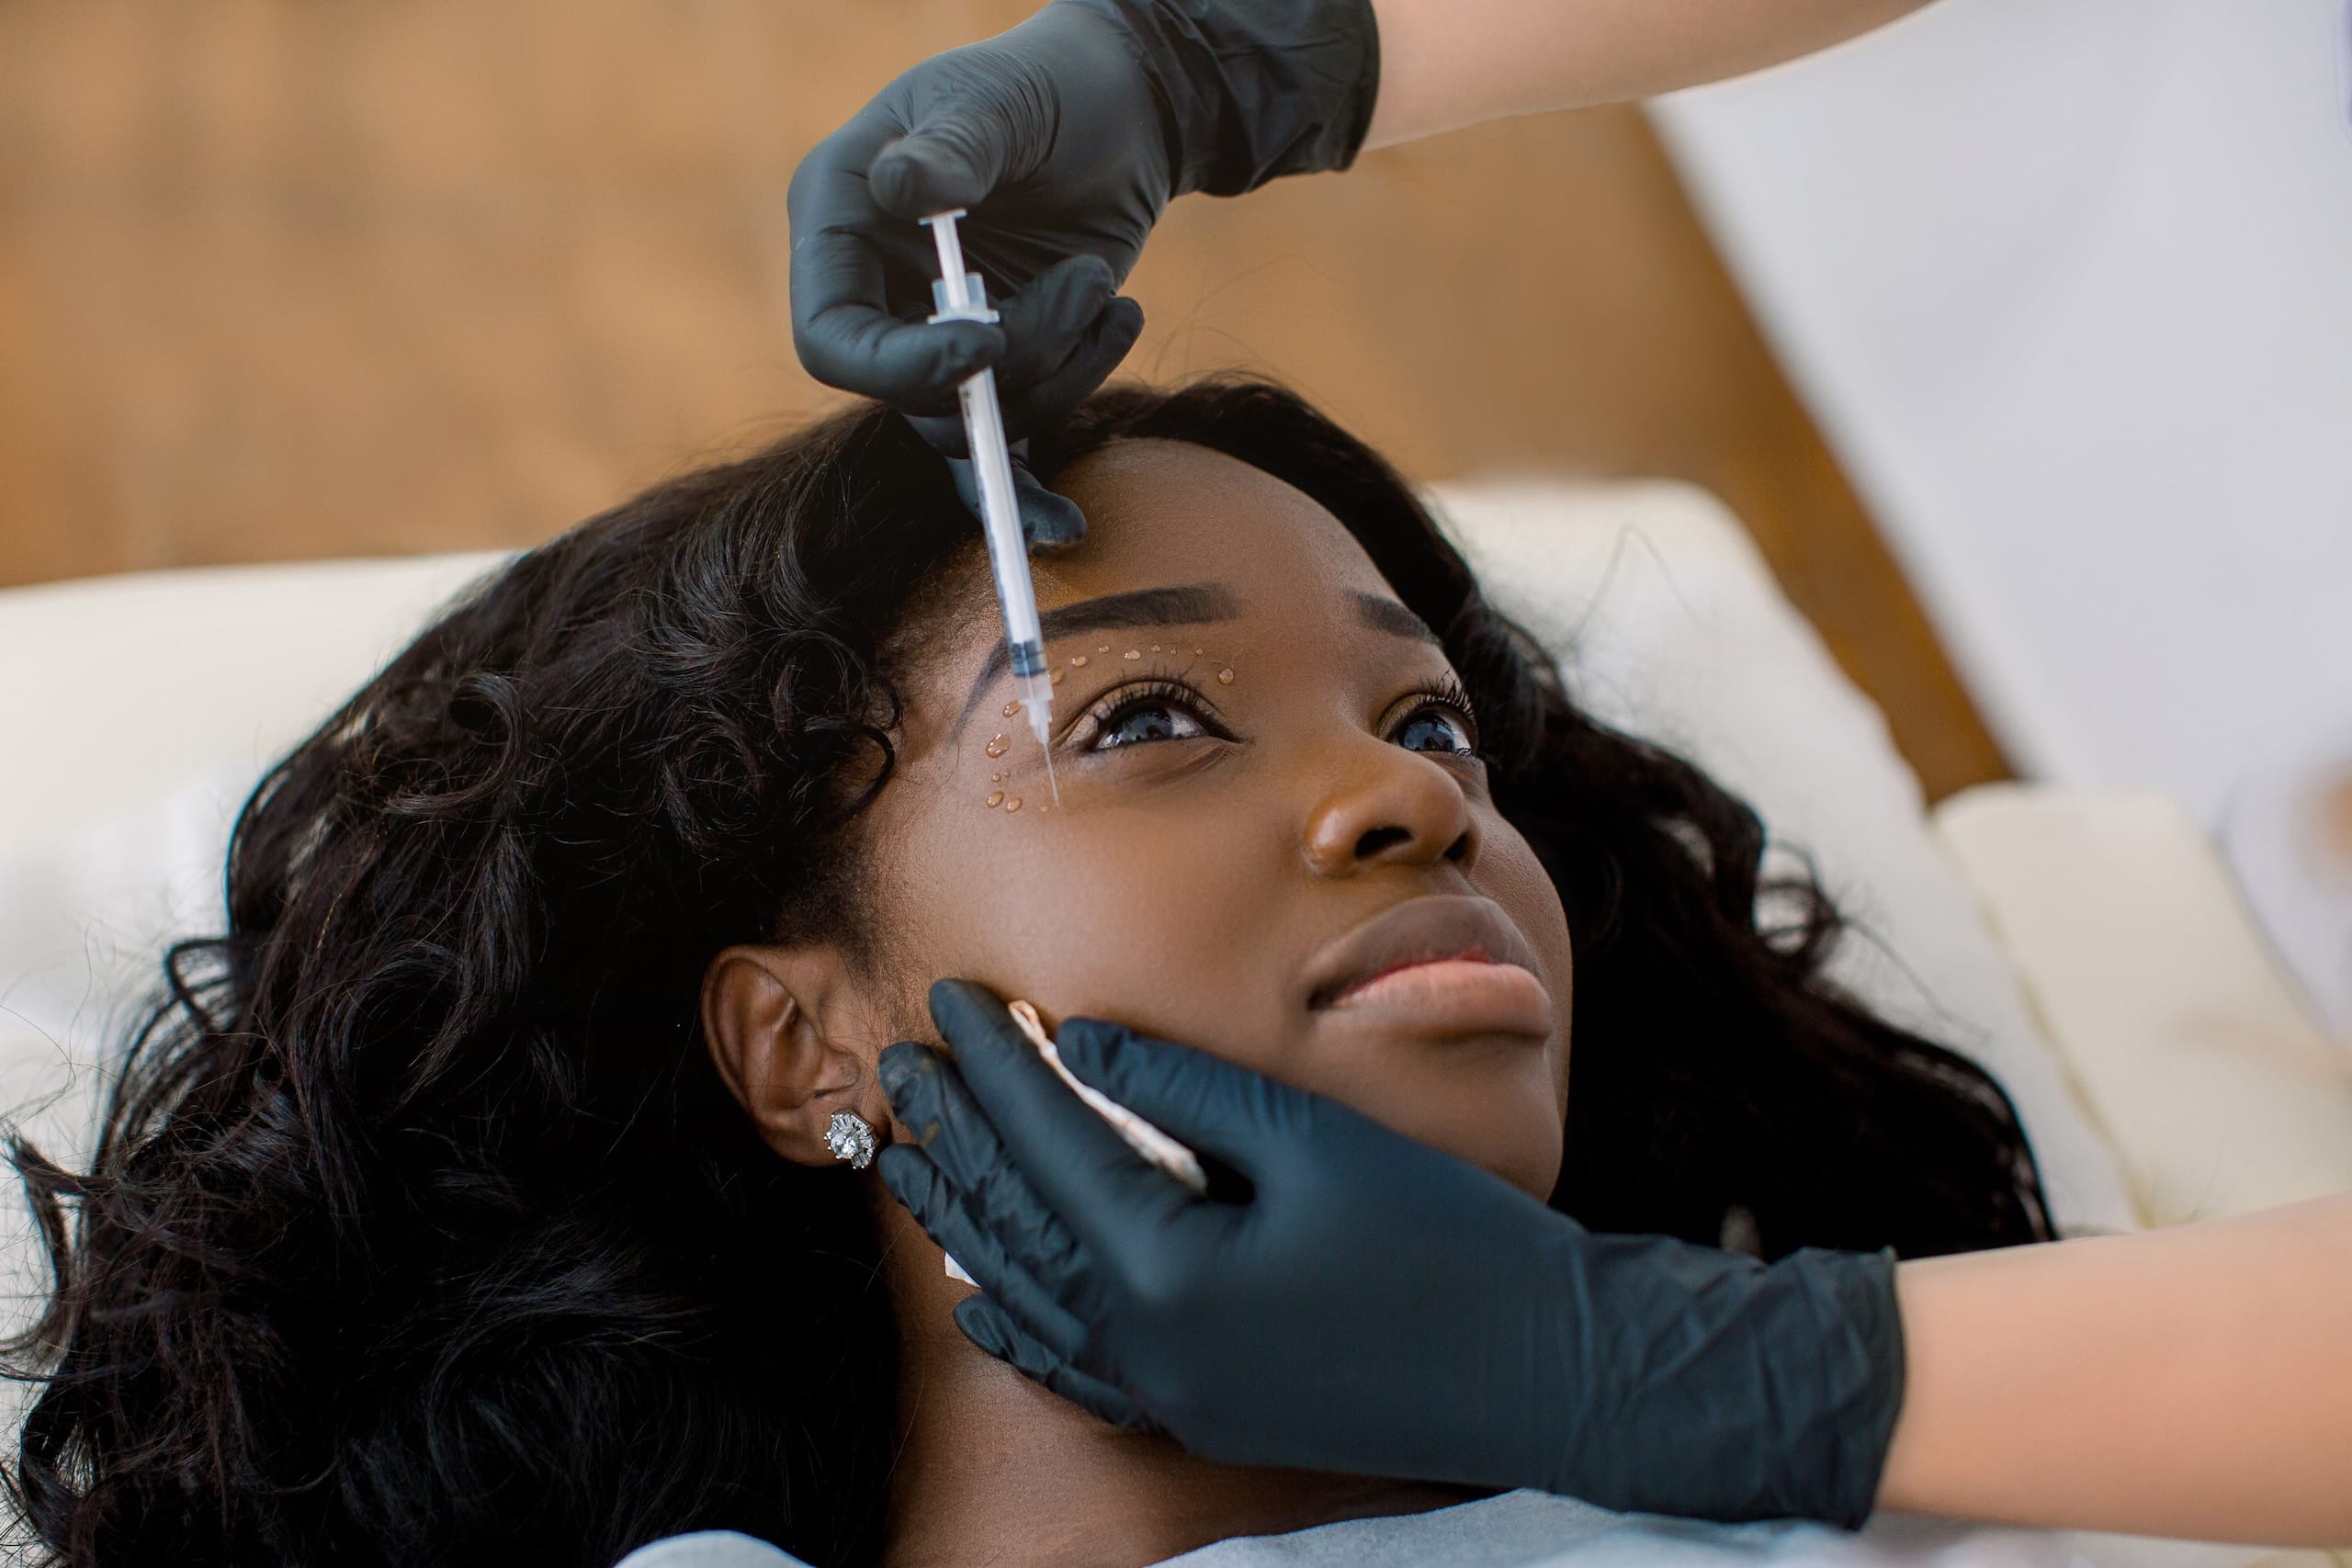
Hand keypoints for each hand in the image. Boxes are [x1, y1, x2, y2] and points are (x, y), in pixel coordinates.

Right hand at [786, 0, 1379, 434]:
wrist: (1123, 109)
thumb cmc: (1047, 85)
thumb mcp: (1000, 101)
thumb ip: (955, 147)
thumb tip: (903, 190)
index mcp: (842, 220)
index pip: (831, 339)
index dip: (899, 366)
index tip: (983, 348)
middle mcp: (878, 293)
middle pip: (912, 398)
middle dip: (1011, 366)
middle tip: (1086, 288)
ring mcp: (939, 338)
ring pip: (976, 425)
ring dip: (1060, 375)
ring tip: (1108, 290)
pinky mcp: (1002, 369)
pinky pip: (1010, 447)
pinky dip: (1050, 459)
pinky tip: (1085, 465)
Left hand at [878, 979, 1906, 1527]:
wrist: (1550, 1374)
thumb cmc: (1448, 1243)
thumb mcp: (1317, 1143)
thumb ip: (1187, 1089)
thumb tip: (1080, 1039)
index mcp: (1169, 1272)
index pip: (1048, 1145)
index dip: (994, 1064)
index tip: (950, 996)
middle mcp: (1149, 1347)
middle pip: (1018, 1221)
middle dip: (957, 1134)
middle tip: (901, 1059)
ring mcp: (1172, 1393)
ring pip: (1029, 1298)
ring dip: (965, 1222)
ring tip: (910, 1158)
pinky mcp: (1202, 1414)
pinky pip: (1075, 1370)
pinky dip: (1018, 1324)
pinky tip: (977, 1300)